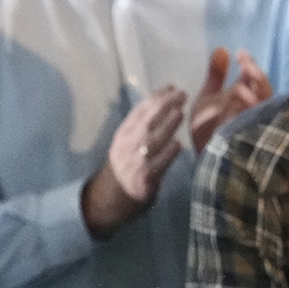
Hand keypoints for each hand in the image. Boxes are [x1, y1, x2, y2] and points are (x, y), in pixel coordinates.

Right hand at [81, 84, 187, 238]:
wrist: (107, 201)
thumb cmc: (123, 170)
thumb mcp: (126, 146)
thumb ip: (141, 130)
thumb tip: (163, 110)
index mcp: (123, 135)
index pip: (139, 111)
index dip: (155, 98)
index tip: (170, 86)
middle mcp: (127, 146)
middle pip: (145, 121)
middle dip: (163, 105)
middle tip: (181, 94)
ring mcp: (135, 163)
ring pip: (151, 140)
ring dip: (167, 125)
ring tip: (180, 112)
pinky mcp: (144, 180)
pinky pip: (157, 165)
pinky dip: (168, 154)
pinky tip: (178, 145)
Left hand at [187, 47, 270, 154]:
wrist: (202, 158)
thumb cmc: (207, 128)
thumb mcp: (209, 97)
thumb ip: (216, 75)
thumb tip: (223, 49)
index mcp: (247, 99)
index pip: (257, 80)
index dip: (251, 67)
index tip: (240, 55)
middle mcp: (256, 112)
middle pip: (266, 92)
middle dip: (256, 78)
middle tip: (244, 65)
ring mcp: (256, 127)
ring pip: (263, 108)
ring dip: (252, 97)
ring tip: (238, 87)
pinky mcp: (253, 142)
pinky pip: (252, 127)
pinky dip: (244, 117)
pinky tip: (235, 109)